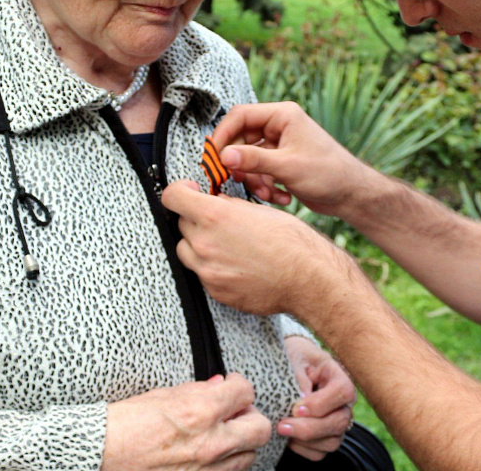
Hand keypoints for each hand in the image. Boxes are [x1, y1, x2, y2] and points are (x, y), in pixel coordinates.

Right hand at [101, 373, 271, 470]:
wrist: (102, 453)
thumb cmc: (126, 422)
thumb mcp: (163, 395)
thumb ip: (198, 391)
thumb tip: (219, 386)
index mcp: (201, 411)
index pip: (246, 392)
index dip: (239, 386)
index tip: (232, 387)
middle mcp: (210, 442)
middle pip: (259, 427)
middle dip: (250, 415)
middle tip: (235, 412)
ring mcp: (207, 469)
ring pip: (249, 455)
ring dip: (240, 442)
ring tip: (222, 435)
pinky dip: (225, 463)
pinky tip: (209, 455)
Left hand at [162, 180, 348, 318]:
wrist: (308, 279)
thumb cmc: (292, 243)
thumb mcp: (259, 210)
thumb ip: (230, 206)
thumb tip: (217, 202)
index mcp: (214, 217)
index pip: (173, 197)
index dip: (179, 190)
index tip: (188, 191)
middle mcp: (204, 244)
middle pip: (181, 224)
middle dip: (196, 219)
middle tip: (217, 220)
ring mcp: (207, 271)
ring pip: (186, 250)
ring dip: (198, 243)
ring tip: (225, 243)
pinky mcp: (215, 291)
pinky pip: (202, 273)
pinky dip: (212, 266)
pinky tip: (235, 264)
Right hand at [212, 102, 369, 216]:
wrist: (352, 195)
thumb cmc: (328, 173)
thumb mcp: (287, 166)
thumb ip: (254, 160)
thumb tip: (223, 157)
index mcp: (282, 115)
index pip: (240, 116)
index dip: (223, 135)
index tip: (213, 157)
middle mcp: (279, 126)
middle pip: (241, 140)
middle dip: (240, 164)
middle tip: (232, 181)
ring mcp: (279, 145)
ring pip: (248, 159)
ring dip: (254, 180)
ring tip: (268, 194)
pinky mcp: (281, 163)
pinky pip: (260, 171)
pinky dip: (265, 186)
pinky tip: (281, 198)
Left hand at [280, 337, 356, 460]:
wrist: (290, 363)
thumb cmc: (293, 358)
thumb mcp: (294, 358)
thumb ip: (298, 377)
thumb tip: (301, 400)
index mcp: (338, 376)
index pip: (343, 392)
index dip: (321, 404)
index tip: (296, 408)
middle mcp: (342, 402)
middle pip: (339, 422)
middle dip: (310, 428)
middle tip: (283, 425)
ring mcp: (336, 421)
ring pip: (332, 441)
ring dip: (305, 440)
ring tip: (282, 430)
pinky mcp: (325, 436)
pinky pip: (320, 452)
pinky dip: (303, 449)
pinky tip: (287, 438)